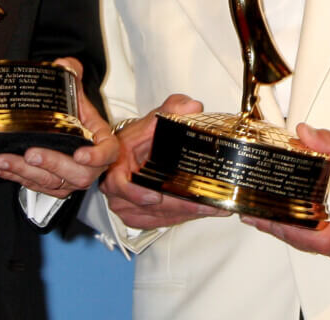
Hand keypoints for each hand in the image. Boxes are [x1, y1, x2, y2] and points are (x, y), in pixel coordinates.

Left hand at [0, 58, 119, 197]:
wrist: (64, 125)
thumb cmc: (74, 113)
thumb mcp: (74, 92)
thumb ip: (70, 75)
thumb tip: (64, 64)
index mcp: (100, 141)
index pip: (107, 152)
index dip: (96, 156)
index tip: (80, 154)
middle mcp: (87, 164)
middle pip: (77, 174)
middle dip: (51, 164)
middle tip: (31, 154)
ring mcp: (68, 177)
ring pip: (51, 182)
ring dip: (25, 172)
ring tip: (4, 160)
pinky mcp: (50, 185)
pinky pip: (33, 186)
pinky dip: (13, 177)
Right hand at [100, 93, 229, 229]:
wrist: (128, 153)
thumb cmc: (137, 140)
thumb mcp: (151, 120)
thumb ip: (171, 109)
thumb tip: (192, 107)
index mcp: (115, 167)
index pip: (120, 184)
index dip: (136, 193)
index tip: (154, 196)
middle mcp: (117, 192)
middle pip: (149, 206)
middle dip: (181, 206)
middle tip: (208, 203)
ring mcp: (127, 207)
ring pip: (159, 216)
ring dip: (187, 213)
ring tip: (214, 207)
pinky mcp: (138, 218)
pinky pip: (161, 222)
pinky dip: (182, 217)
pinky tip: (202, 211)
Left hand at [241, 123, 329, 260]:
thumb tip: (304, 132)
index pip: (321, 239)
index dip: (293, 233)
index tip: (270, 220)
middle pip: (312, 246)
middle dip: (282, 232)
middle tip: (255, 217)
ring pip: (316, 248)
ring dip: (290, 236)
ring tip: (264, 220)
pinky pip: (323, 246)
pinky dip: (303, 237)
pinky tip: (286, 224)